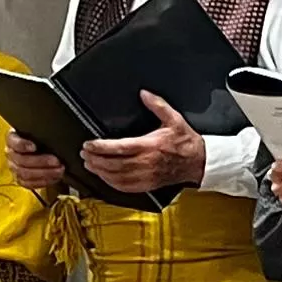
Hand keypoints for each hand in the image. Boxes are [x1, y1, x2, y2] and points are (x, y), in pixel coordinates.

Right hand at [7, 134, 66, 196]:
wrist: (41, 151)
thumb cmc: (40, 139)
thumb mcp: (40, 133)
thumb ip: (42, 134)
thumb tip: (54, 136)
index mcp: (12, 139)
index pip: (14, 142)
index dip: (22, 145)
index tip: (34, 147)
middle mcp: (11, 153)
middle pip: (21, 160)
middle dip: (41, 162)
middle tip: (56, 161)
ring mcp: (14, 168)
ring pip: (25, 174)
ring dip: (45, 173)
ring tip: (59, 171)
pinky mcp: (20, 179)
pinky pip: (29, 184)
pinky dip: (43, 181)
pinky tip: (54, 178)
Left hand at [83, 93, 212, 194]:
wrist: (198, 162)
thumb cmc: (186, 143)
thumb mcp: (174, 119)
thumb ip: (157, 105)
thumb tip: (144, 94)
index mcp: (150, 146)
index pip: (119, 147)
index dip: (100, 147)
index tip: (89, 144)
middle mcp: (146, 163)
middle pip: (113, 164)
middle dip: (95, 159)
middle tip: (84, 153)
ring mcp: (146, 176)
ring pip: (116, 177)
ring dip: (99, 171)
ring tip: (89, 164)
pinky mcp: (147, 185)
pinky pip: (124, 187)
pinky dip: (110, 183)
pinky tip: (103, 177)